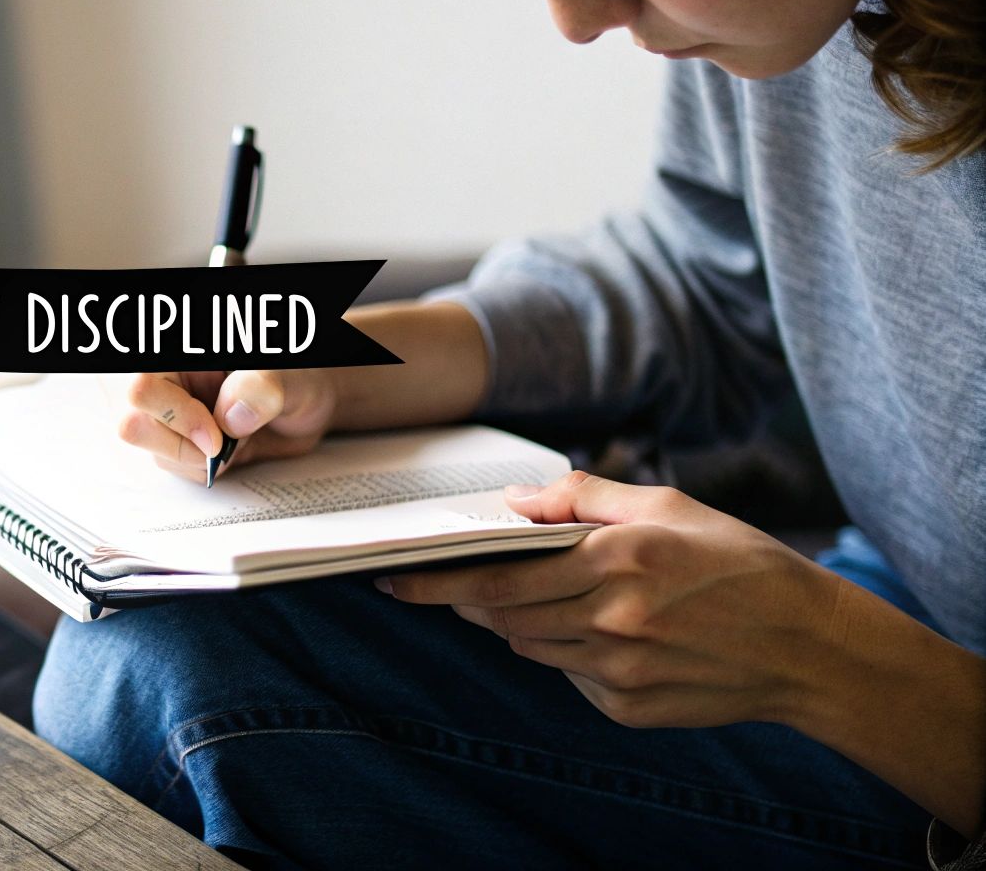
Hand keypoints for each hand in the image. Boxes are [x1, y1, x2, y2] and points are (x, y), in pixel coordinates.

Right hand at [116, 369, 336, 482]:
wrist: (310, 404)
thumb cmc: (299, 377)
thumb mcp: (289, 376)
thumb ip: (261, 387)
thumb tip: (231, 417)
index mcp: (184, 359)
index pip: (144, 389)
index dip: (175, 417)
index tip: (217, 435)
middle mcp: (172, 386)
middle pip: (135, 426)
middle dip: (180, 446)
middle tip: (222, 446)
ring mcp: (176, 418)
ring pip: (156, 452)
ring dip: (198, 460)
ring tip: (237, 443)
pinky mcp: (187, 446)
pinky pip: (178, 469)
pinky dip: (207, 470)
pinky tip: (234, 452)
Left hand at [384, 470, 846, 728]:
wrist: (808, 648)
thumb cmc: (737, 563)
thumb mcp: (668, 505)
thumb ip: (584, 496)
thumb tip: (514, 502)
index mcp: (619, 560)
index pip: (499, 577)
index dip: (438, 581)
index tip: (394, 579)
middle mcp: (613, 619)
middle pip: (502, 615)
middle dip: (468, 599)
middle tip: (447, 582)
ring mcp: (619, 670)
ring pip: (529, 646)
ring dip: (519, 621)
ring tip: (552, 597)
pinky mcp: (626, 707)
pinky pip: (568, 675)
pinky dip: (566, 651)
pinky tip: (605, 632)